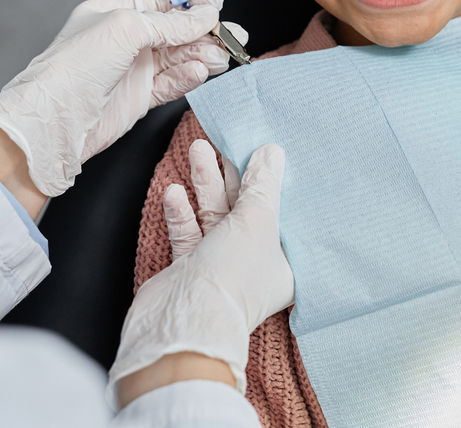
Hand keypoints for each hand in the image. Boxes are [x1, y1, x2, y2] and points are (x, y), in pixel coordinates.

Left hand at [0, 0, 247, 196]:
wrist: (55, 121)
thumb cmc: (73, 68)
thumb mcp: (126, 29)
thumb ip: (170, 22)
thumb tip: (204, 15)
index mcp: (116, 12)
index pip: (163, 1)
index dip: (192, 2)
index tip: (216, 4)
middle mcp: (126, 39)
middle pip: (177, 29)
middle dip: (206, 30)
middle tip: (232, 34)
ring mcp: (134, 68)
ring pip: (180, 56)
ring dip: (204, 54)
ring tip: (222, 56)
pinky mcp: (140, 96)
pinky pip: (173, 82)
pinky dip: (189, 77)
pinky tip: (200, 72)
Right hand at [109, 143, 292, 407]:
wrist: (182, 320)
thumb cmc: (233, 273)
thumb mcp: (258, 220)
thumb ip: (263, 183)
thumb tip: (272, 152)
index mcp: (285, 262)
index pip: (284, 214)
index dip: (276, 183)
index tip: (268, 151)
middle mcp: (255, 265)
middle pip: (247, 210)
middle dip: (234, 175)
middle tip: (224, 140)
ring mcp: (220, 267)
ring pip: (215, 215)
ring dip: (206, 183)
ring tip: (199, 148)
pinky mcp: (190, 269)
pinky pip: (189, 232)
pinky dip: (183, 211)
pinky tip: (175, 191)